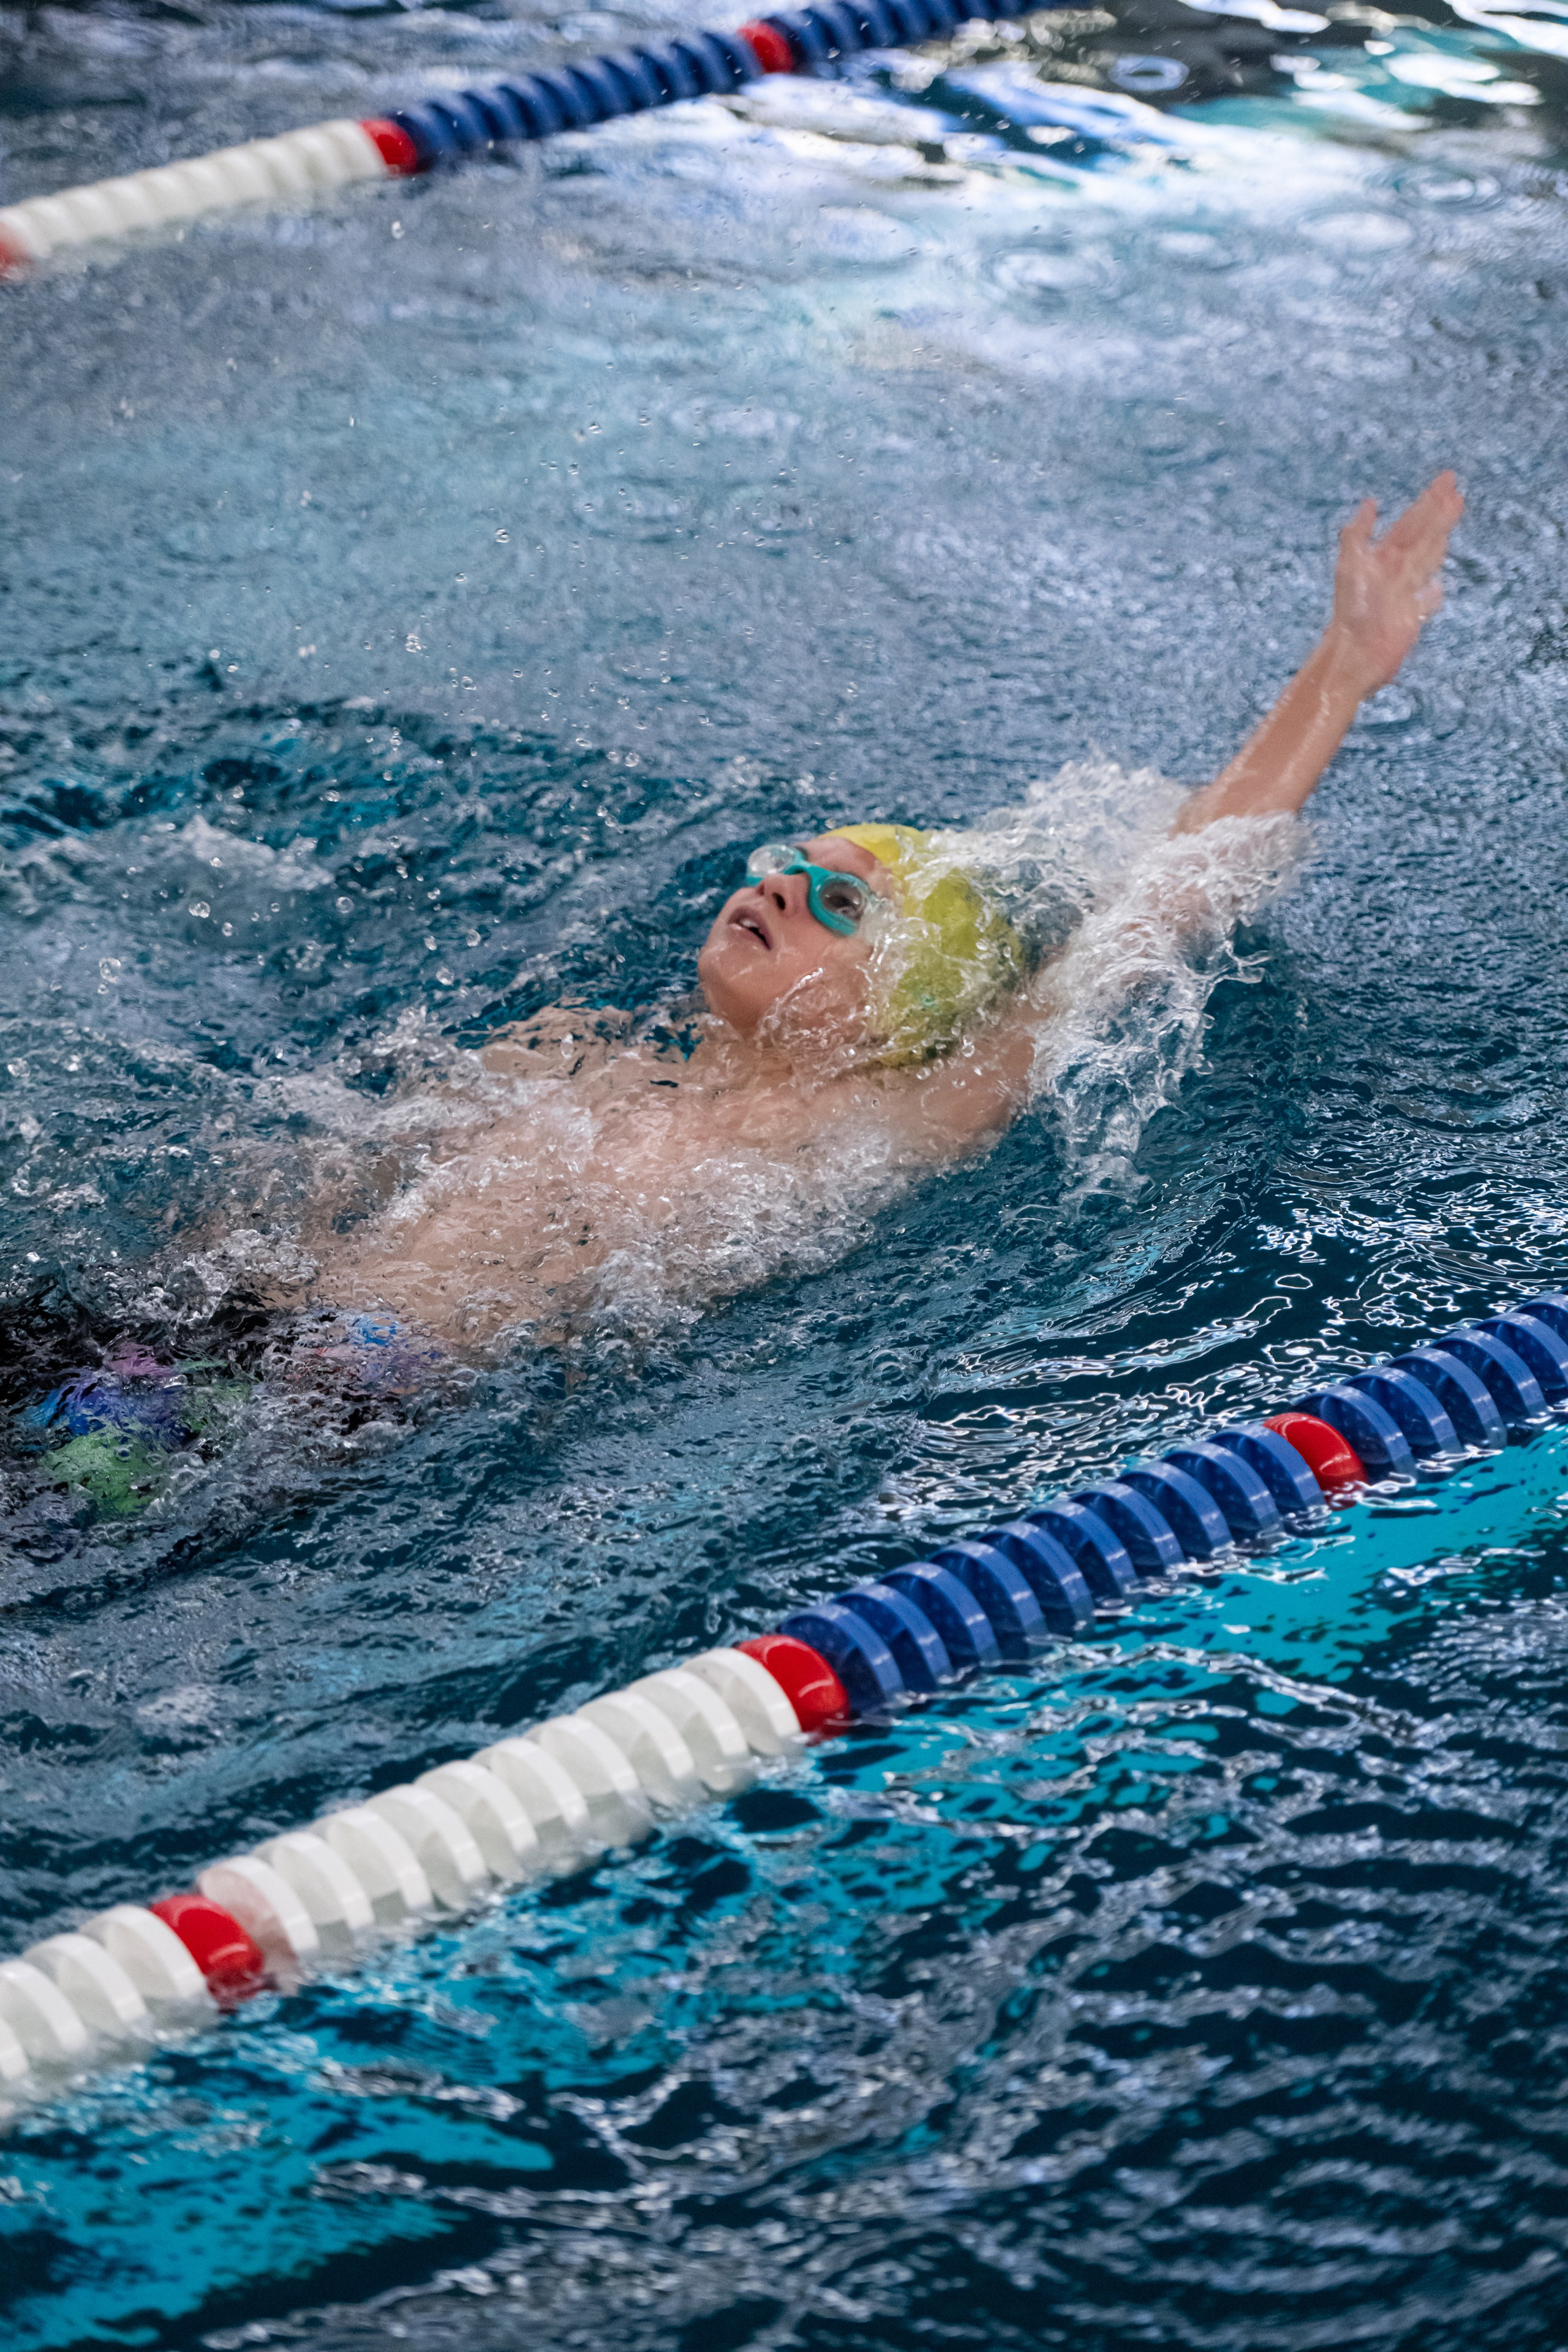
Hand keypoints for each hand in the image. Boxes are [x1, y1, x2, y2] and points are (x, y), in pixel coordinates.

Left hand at [1326, 470, 1464, 698]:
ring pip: (1427, 560)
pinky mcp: (1411, 617)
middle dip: (1439, 512)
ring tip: (1451, 524)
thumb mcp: (1351, 566)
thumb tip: (1370, 502)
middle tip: (1455, 487)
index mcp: (1382, 557)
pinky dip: (1433, 594)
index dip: (1428, 501)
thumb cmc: (1352, 612)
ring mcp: (1405, 593)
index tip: (1447, 480)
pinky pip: (1425, 601)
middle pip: (1423, 535)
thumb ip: (1357, 534)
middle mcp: (1395, 571)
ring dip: (1440, 539)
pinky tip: (1437, 589)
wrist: (1356, 654)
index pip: (1411, 522)